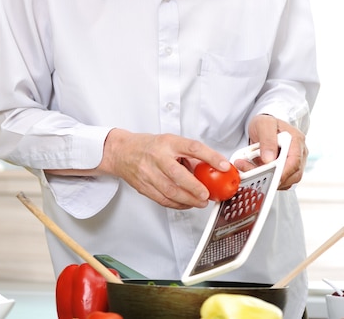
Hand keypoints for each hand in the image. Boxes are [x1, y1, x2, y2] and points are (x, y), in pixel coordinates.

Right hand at [100, 129, 230, 208]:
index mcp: (168, 143)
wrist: (122, 152)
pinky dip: (177, 205)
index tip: (224, 165)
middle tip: (207, 195)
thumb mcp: (170, 142)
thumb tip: (210, 167)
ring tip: (200, 202)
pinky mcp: (144, 187)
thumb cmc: (149, 146)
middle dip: (195, 188)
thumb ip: (188, 154)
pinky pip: (163, 199)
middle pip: (177, 174)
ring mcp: (149, 173)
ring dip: (188, 200)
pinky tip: (186, 204)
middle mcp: (158, 157)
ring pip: (170, 191)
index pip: (192, 148)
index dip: (210, 157)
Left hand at [234, 114, 307, 189]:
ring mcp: (293, 163)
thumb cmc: (266, 123)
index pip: (295, 161)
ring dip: (267, 179)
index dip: (284, 172)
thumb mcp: (264, 125)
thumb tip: (269, 159)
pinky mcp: (285, 170)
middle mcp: (299, 153)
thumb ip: (267, 140)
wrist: (263, 127)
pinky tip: (251, 170)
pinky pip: (278, 180)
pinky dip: (265, 179)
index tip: (271, 177)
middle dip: (273, 177)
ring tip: (246, 168)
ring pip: (285, 180)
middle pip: (293, 174)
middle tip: (252, 173)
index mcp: (297, 140)